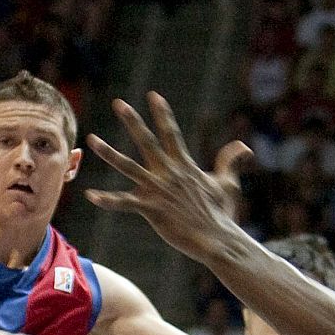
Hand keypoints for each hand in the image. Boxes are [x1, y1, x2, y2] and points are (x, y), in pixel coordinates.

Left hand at [85, 92, 249, 261]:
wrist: (217, 238)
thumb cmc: (222, 214)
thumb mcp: (227, 184)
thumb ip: (230, 162)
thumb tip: (244, 147)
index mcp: (184, 165)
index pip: (171, 133)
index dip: (162, 114)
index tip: (153, 96)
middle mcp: (169, 173)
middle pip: (147, 141)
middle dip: (132, 121)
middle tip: (119, 103)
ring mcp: (158, 190)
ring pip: (128, 166)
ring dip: (108, 152)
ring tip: (92, 139)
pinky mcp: (151, 209)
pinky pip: (124, 202)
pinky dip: (107, 199)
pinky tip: (90, 195)